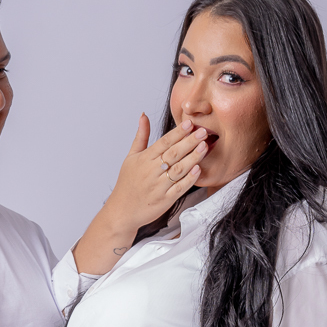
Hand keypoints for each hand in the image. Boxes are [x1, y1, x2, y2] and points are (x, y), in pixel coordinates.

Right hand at [72, 117, 208, 274]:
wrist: (121, 212)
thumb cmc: (127, 184)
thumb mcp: (131, 158)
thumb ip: (141, 136)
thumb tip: (144, 115)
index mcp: (144, 159)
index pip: (163, 142)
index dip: (177, 132)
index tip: (189, 123)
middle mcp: (151, 172)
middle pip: (173, 154)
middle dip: (189, 141)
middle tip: (203, 132)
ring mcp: (158, 187)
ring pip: (178, 169)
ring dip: (193, 157)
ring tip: (204, 146)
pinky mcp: (164, 201)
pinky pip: (179, 188)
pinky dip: (189, 179)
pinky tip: (198, 169)